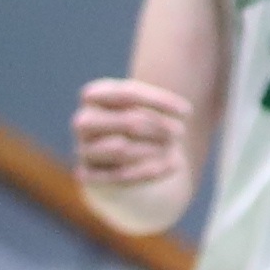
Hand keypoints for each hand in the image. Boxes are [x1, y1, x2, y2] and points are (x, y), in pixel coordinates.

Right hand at [71, 76, 195, 197]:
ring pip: (122, 149)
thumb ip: (161, 104)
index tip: (188, 112)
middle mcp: (83, 121)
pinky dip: (151, 171)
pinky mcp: (87, 175)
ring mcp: (82, 149)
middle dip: (160, 127)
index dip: (160, 102)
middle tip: (180, 132)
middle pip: (129, 122)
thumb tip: (185, 110)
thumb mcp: (146, 107)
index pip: (128, 94)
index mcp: (94, 95)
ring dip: (155, 149)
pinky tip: (174, 165)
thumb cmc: (138, 126)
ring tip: (172, 148)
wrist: (123, 163)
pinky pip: (120, 176)